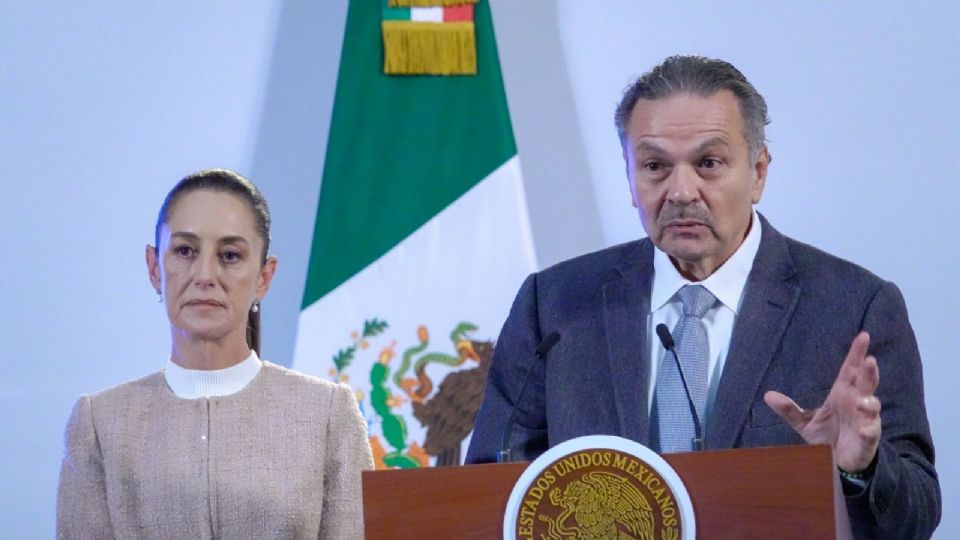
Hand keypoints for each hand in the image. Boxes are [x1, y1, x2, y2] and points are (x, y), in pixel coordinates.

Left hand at [763, 331, 880, 471]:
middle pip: (865, 383)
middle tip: (870, 360)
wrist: (838, 462)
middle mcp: (856, 402)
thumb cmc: (827, 436)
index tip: (863, 335)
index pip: (850, 369)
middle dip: (869, 372)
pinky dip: (869, 430)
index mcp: (842, 394)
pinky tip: (864, 429)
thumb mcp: (804, 422)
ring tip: (861, 402)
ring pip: (872, 406)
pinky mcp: (868, 438)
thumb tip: (767, 395)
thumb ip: (789, 409)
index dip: (856, 354)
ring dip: (869, 402)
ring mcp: (865, 420)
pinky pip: (871, 432)